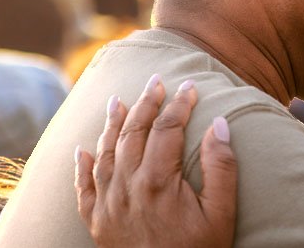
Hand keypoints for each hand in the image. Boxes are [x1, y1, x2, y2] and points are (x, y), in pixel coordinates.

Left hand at [74, 76, 237, 247]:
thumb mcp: (222, 214)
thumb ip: (221, 167)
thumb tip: (218, 124)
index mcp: (158, 181)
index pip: (167, 128)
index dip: (179, 104)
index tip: (190, 87)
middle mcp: (127, 187)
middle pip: (133, 132)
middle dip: (146, 102)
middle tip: (156, 81)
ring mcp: (108, 205)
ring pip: (105, 153)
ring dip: (111, 124)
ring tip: (117, 101)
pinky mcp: (97, 224)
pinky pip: (84, 188)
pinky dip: (82, 166)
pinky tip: (82, 149)